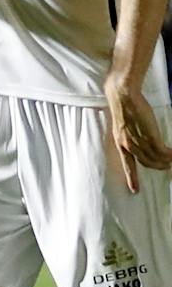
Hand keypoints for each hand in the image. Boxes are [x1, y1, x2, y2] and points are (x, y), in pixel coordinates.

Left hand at [105, 73, 171, 194]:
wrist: (123, 95)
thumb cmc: (124, 107)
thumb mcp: (122, 125)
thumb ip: (129, 136)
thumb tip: (138, 142)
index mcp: (119, 142)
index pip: (127, 164)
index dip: (131, 178)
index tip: (135, 190)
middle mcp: (127, 144)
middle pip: (145, 162)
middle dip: (156, 167)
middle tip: (167, 168)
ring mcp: (138, 140)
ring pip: (154, 158)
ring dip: (164, 161)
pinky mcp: (149, 134)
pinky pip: (161, 150)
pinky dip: (168, 154)